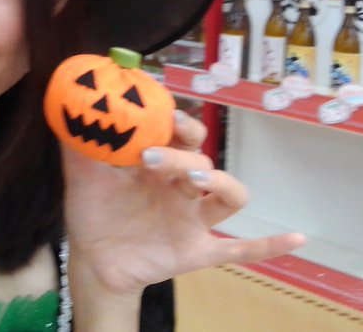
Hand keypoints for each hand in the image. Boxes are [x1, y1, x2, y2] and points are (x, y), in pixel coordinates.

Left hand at [62, 110, 304, 299]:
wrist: (93, 261)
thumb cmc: (93, 211)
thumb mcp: (81, 176)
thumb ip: (78, 142)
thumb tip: (67, 102)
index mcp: (159, 163)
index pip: (180, 132)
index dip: (176, 120)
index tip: (160, 110)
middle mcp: (182, 186)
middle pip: (201, 158)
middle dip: (186, 151)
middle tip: (153, 154)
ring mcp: (194, 218)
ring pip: (228, 196)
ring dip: (221, 184)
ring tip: (197, 181)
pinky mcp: (198, 250)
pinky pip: (240, 249)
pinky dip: (268, 245)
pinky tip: (295, 238)